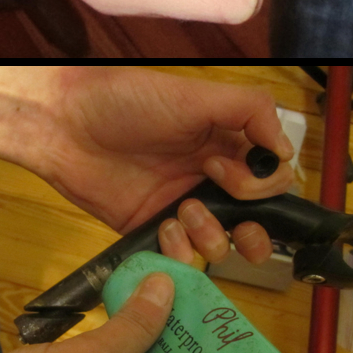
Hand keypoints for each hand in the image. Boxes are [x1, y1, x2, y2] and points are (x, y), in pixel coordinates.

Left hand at [39, 67, 292, 261]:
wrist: (64, 124)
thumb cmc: (131, 101)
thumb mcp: (199, 95)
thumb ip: (253, 113)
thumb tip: (288, 153)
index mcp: (229, 144)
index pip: (272, 177)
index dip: (259, 184)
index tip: (222, 168)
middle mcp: (213, 178)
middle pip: (256, 220)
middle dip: (253, 232)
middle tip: (234, 224)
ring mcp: (184, 207)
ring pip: (221, 243)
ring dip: (211, 236)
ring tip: (183, 214)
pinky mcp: (153, 230)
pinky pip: (181, 257)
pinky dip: (180, 253)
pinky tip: (163, 228)